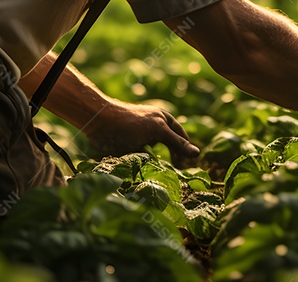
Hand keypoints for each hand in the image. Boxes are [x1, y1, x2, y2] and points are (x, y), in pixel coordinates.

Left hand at [82, 101, 199, 166]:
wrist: (100, 121)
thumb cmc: (130, 123)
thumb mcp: (157, 131)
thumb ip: (177, 142)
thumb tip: (198, 154)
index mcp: (164, 120)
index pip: (182, 138)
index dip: (185, 152)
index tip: (186, 168)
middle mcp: (155, 128)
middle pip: (170, 147)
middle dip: (172, 159)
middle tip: (174, 175)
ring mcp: (143, 138)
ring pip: (156, 155)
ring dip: (157, 165)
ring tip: (159, 175)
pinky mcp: (130, 146)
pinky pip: (143, 159)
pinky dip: (145, 166)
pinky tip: (144, 172)